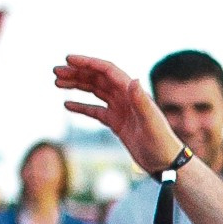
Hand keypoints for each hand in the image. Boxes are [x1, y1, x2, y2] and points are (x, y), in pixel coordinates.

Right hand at [54, 54, 179, 173]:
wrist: (167, 164)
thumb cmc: (162, 143)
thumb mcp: (151, 123)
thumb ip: (142, 102)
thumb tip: (134, 80)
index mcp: (132, 93)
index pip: (107, 70)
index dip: (88, 63)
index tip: (68, 59)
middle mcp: (126, 98)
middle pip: (97, 79)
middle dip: (76, 73)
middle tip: (55, 71)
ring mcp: (121, 110)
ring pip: (95, 91)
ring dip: (76, 85)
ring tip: (56, 83)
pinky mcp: (117, 123)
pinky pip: (96, 110)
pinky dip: (82, 106)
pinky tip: (67, 105)